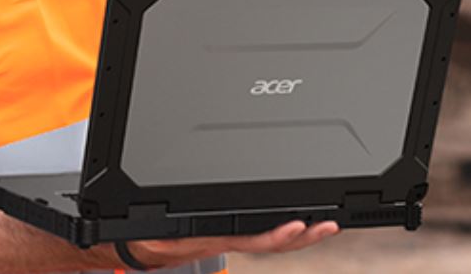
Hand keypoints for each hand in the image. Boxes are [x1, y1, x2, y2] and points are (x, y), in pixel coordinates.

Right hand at [129, 219, 340, 266]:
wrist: (142, 247)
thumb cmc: (147, 235)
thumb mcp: (155, 231)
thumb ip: (167, 229)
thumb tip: (162, 233)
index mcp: (209, 237)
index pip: (250, 238)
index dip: (277, 235)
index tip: (299, 225)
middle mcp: (225, 240)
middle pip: (271, 241)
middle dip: (304, 236)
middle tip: (328, 226)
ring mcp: (230, 239)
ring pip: (271, 241)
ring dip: (302, 235)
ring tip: (326, 224)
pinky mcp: (230, 235)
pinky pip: (262, 236)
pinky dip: (285, 231)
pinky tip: (301, 224)